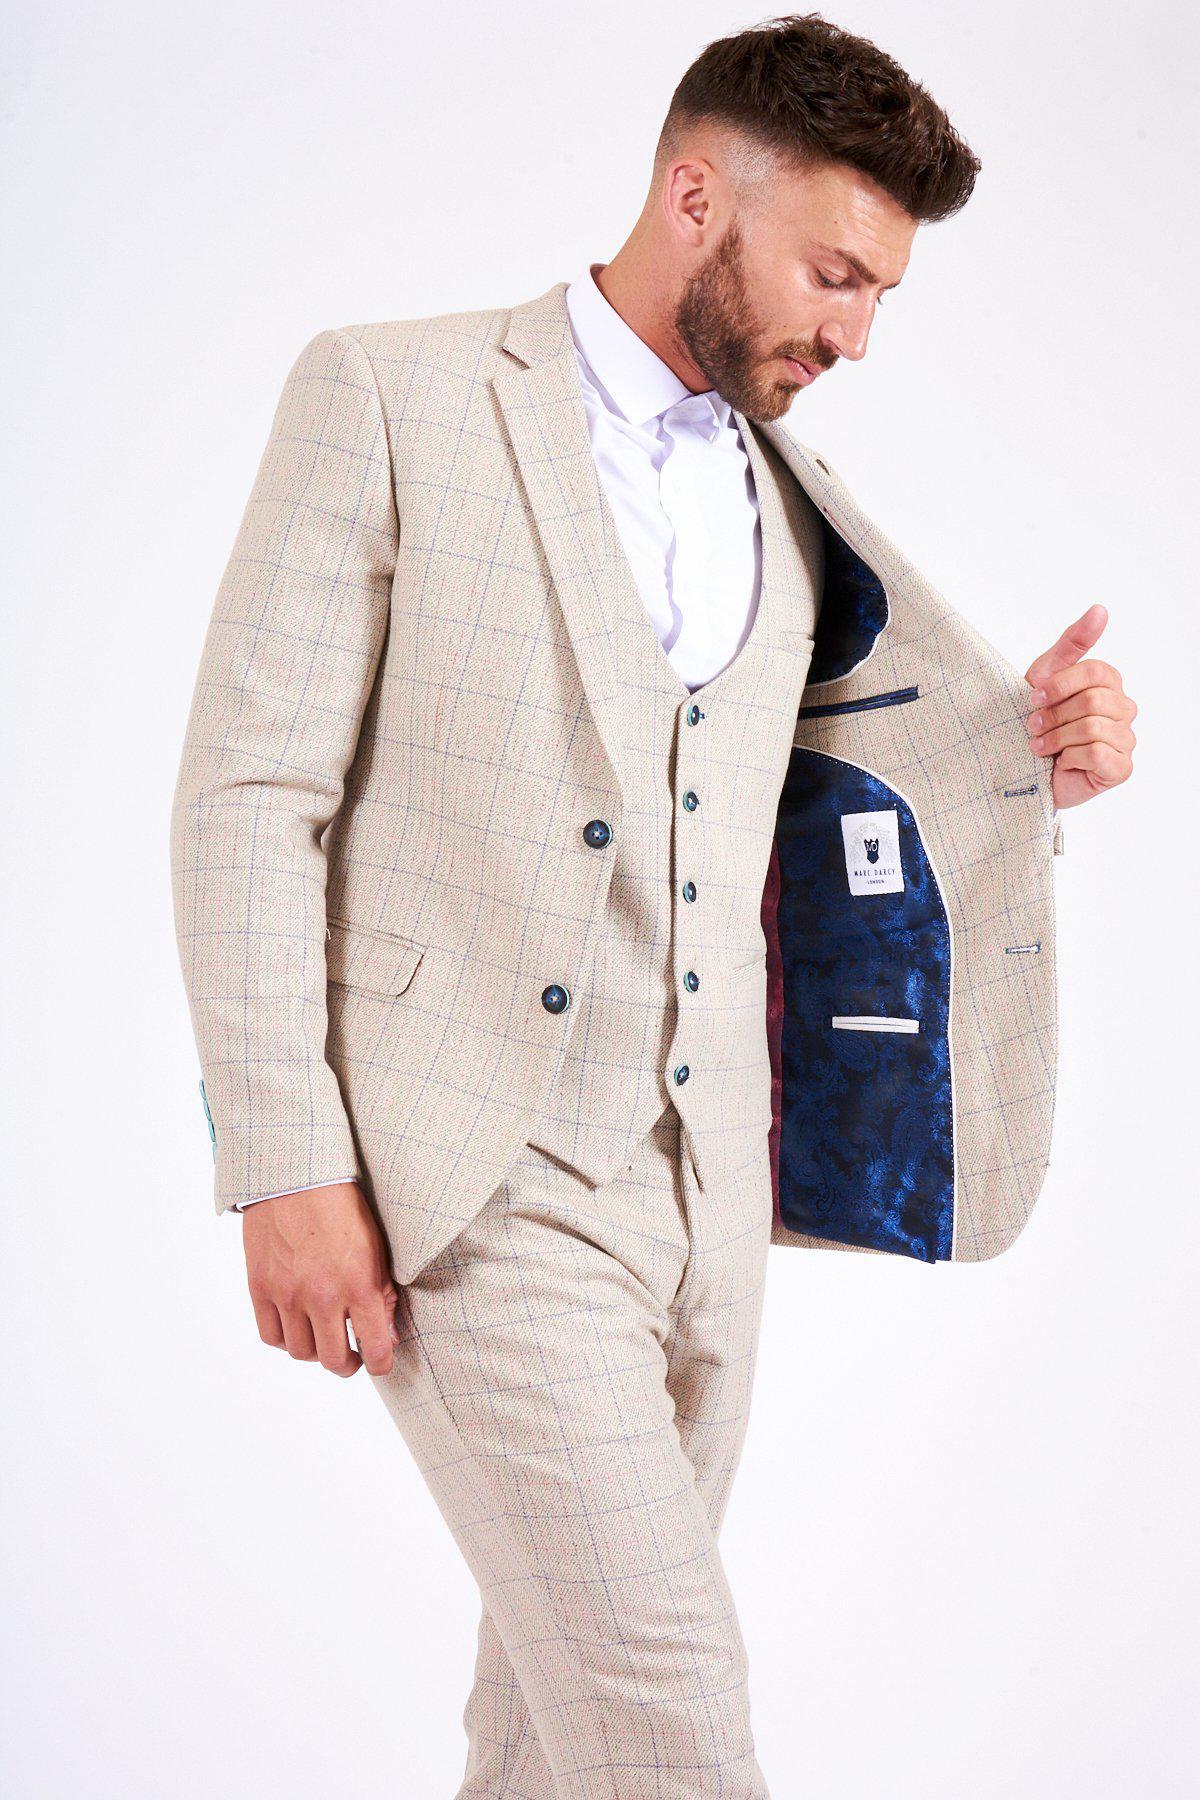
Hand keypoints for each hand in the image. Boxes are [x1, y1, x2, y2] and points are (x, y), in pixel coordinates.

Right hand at [243, 1182, 399, 1376]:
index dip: (380, 1364)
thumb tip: (386, 1336)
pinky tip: (297, 1325)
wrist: (298, 1176)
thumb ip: (383, 1295)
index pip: (374, 1348)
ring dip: (315, 1351)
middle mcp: (322, 1296)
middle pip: (333, 1360)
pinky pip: (270, 1335)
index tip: (379, 1363)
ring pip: (300, 1352)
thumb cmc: (344, 1207)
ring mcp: (287, 1294)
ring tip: (324, 1337)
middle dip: (348, 1365)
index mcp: (359, 1285)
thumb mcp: (377, 1248)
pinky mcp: (260, 1287)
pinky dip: (285, 1338)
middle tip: (352, 1357)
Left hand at [1023, 604, 1136, 809]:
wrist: (1021, 769)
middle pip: (1093, 701)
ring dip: (1056, 738)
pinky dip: (1070, 757)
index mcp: (1109, 684)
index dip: (1059, 685)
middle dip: (1055, 715)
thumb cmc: (1037, 721)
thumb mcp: (1045, 676)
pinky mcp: (1120, 768)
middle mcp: (1123, 710)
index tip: (1033, 698)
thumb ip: (1073, 643)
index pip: (1095, 672)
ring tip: (1040, 746)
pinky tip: (1061, 762)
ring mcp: (1126, 740)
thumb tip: (1100, 609)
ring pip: (1093, 728)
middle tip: (1034, 726)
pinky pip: (1098, 754)